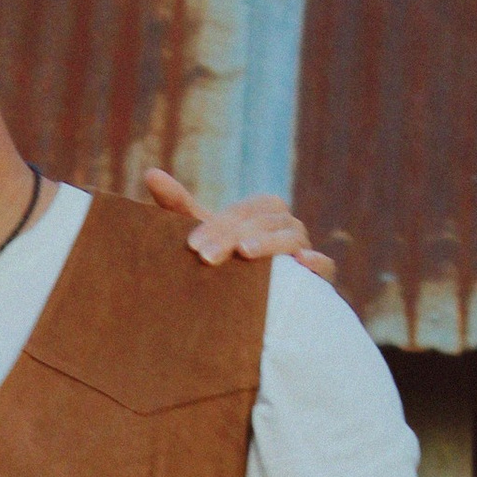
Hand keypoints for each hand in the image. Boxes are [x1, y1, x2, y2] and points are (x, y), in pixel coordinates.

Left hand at [141, 166, 333, 278]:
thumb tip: (151, 174)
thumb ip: (180, 207)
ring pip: (292, 238)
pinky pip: (325, 267)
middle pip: (265, 221)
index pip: (243, 211)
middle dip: (235, 235)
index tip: (193, 246)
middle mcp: (285, 227)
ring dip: (270, 243)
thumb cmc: (226, 261)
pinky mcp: (317, 278)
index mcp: (262, 213)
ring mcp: (304, 250)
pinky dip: (318, 263)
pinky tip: (303, 263)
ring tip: (246, 252)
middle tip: (206, 257)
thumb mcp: (204, 236)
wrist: (252, 303)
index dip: (218, 225)